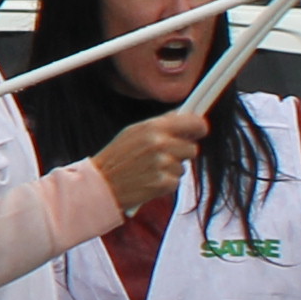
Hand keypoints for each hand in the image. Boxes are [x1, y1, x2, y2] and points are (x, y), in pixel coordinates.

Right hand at [93, 110, 210, 208]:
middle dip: (181, 153)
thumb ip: (160, 124)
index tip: (199, 130)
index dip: (199, 127)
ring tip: (149, 169)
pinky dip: (165, 183)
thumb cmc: (116, 158)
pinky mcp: (165, 183)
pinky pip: (176, 181)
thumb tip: (182, 116)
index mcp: (153, 127)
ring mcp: (163, 164)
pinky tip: (148, 180)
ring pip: (183, 166)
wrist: (101, 184)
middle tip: (161, 157)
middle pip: (192, 148)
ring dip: (171, 169)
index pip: (194, 123)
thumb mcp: (132, 132)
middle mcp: (160, 144)